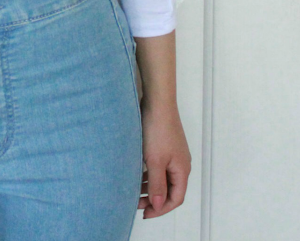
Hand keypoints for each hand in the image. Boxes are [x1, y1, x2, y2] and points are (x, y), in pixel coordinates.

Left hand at [138, 99, 191, 218]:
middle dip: (154, 199)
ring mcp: (173, 154)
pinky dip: (149, 173)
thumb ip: (156, 184)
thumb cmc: (158, 130)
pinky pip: (158, 166)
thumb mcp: (155, 160)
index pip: (176, 198)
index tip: (145, 213)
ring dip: (150, 186)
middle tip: (136, 203)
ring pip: (163, 177)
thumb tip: (158, 204)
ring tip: (134, 191)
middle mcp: (180, 164)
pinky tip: (136, 174)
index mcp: (182, 170)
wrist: (157, 103)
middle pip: (170, 189)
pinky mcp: (165, 145)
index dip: (161, 209)